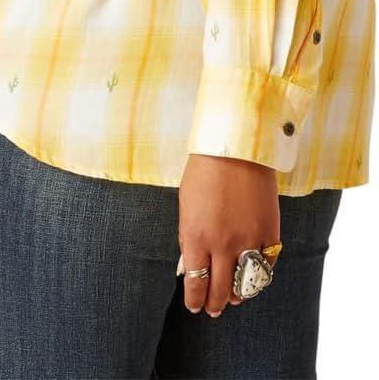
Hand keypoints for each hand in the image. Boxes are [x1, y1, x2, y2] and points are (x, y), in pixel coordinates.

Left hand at [177, 153, 279, 316]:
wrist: (237, 147)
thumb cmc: (205, 171)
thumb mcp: (186, 206)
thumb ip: (187, 239)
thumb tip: (187, 268)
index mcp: (196, 237)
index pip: (195, 284)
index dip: (194, 300)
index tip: (194, 305)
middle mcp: (222, 244)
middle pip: (220, 290)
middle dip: (215, 304)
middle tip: (213, 309)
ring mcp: (249, 239)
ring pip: (245, 285)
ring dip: (238, 295)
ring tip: (233, 297)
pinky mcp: (270, 231)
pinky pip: (267, 266)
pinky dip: (260, 276)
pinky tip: (253, 276)